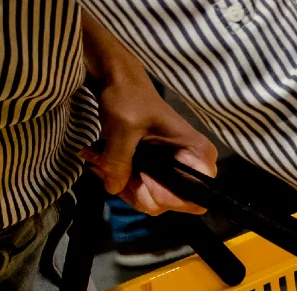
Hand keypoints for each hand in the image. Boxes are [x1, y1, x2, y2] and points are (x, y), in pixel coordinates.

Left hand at [80, 70, 216, 214]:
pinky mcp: (156, 172)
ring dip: (120, 184)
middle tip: (108, 166)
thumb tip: (113, 188)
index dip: (166, 196)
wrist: (118, 81)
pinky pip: (140, 192)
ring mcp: (173, 172)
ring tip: (99, 160)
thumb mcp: (123, 127)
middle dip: (135, 189)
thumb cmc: (128, 97)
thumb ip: (119, 160)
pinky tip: (100, 162)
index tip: (142, 175)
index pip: (195, 199)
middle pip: (169, 204)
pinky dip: (118, 180)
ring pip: (150, 201)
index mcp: (197, 155)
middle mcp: (191, 168)